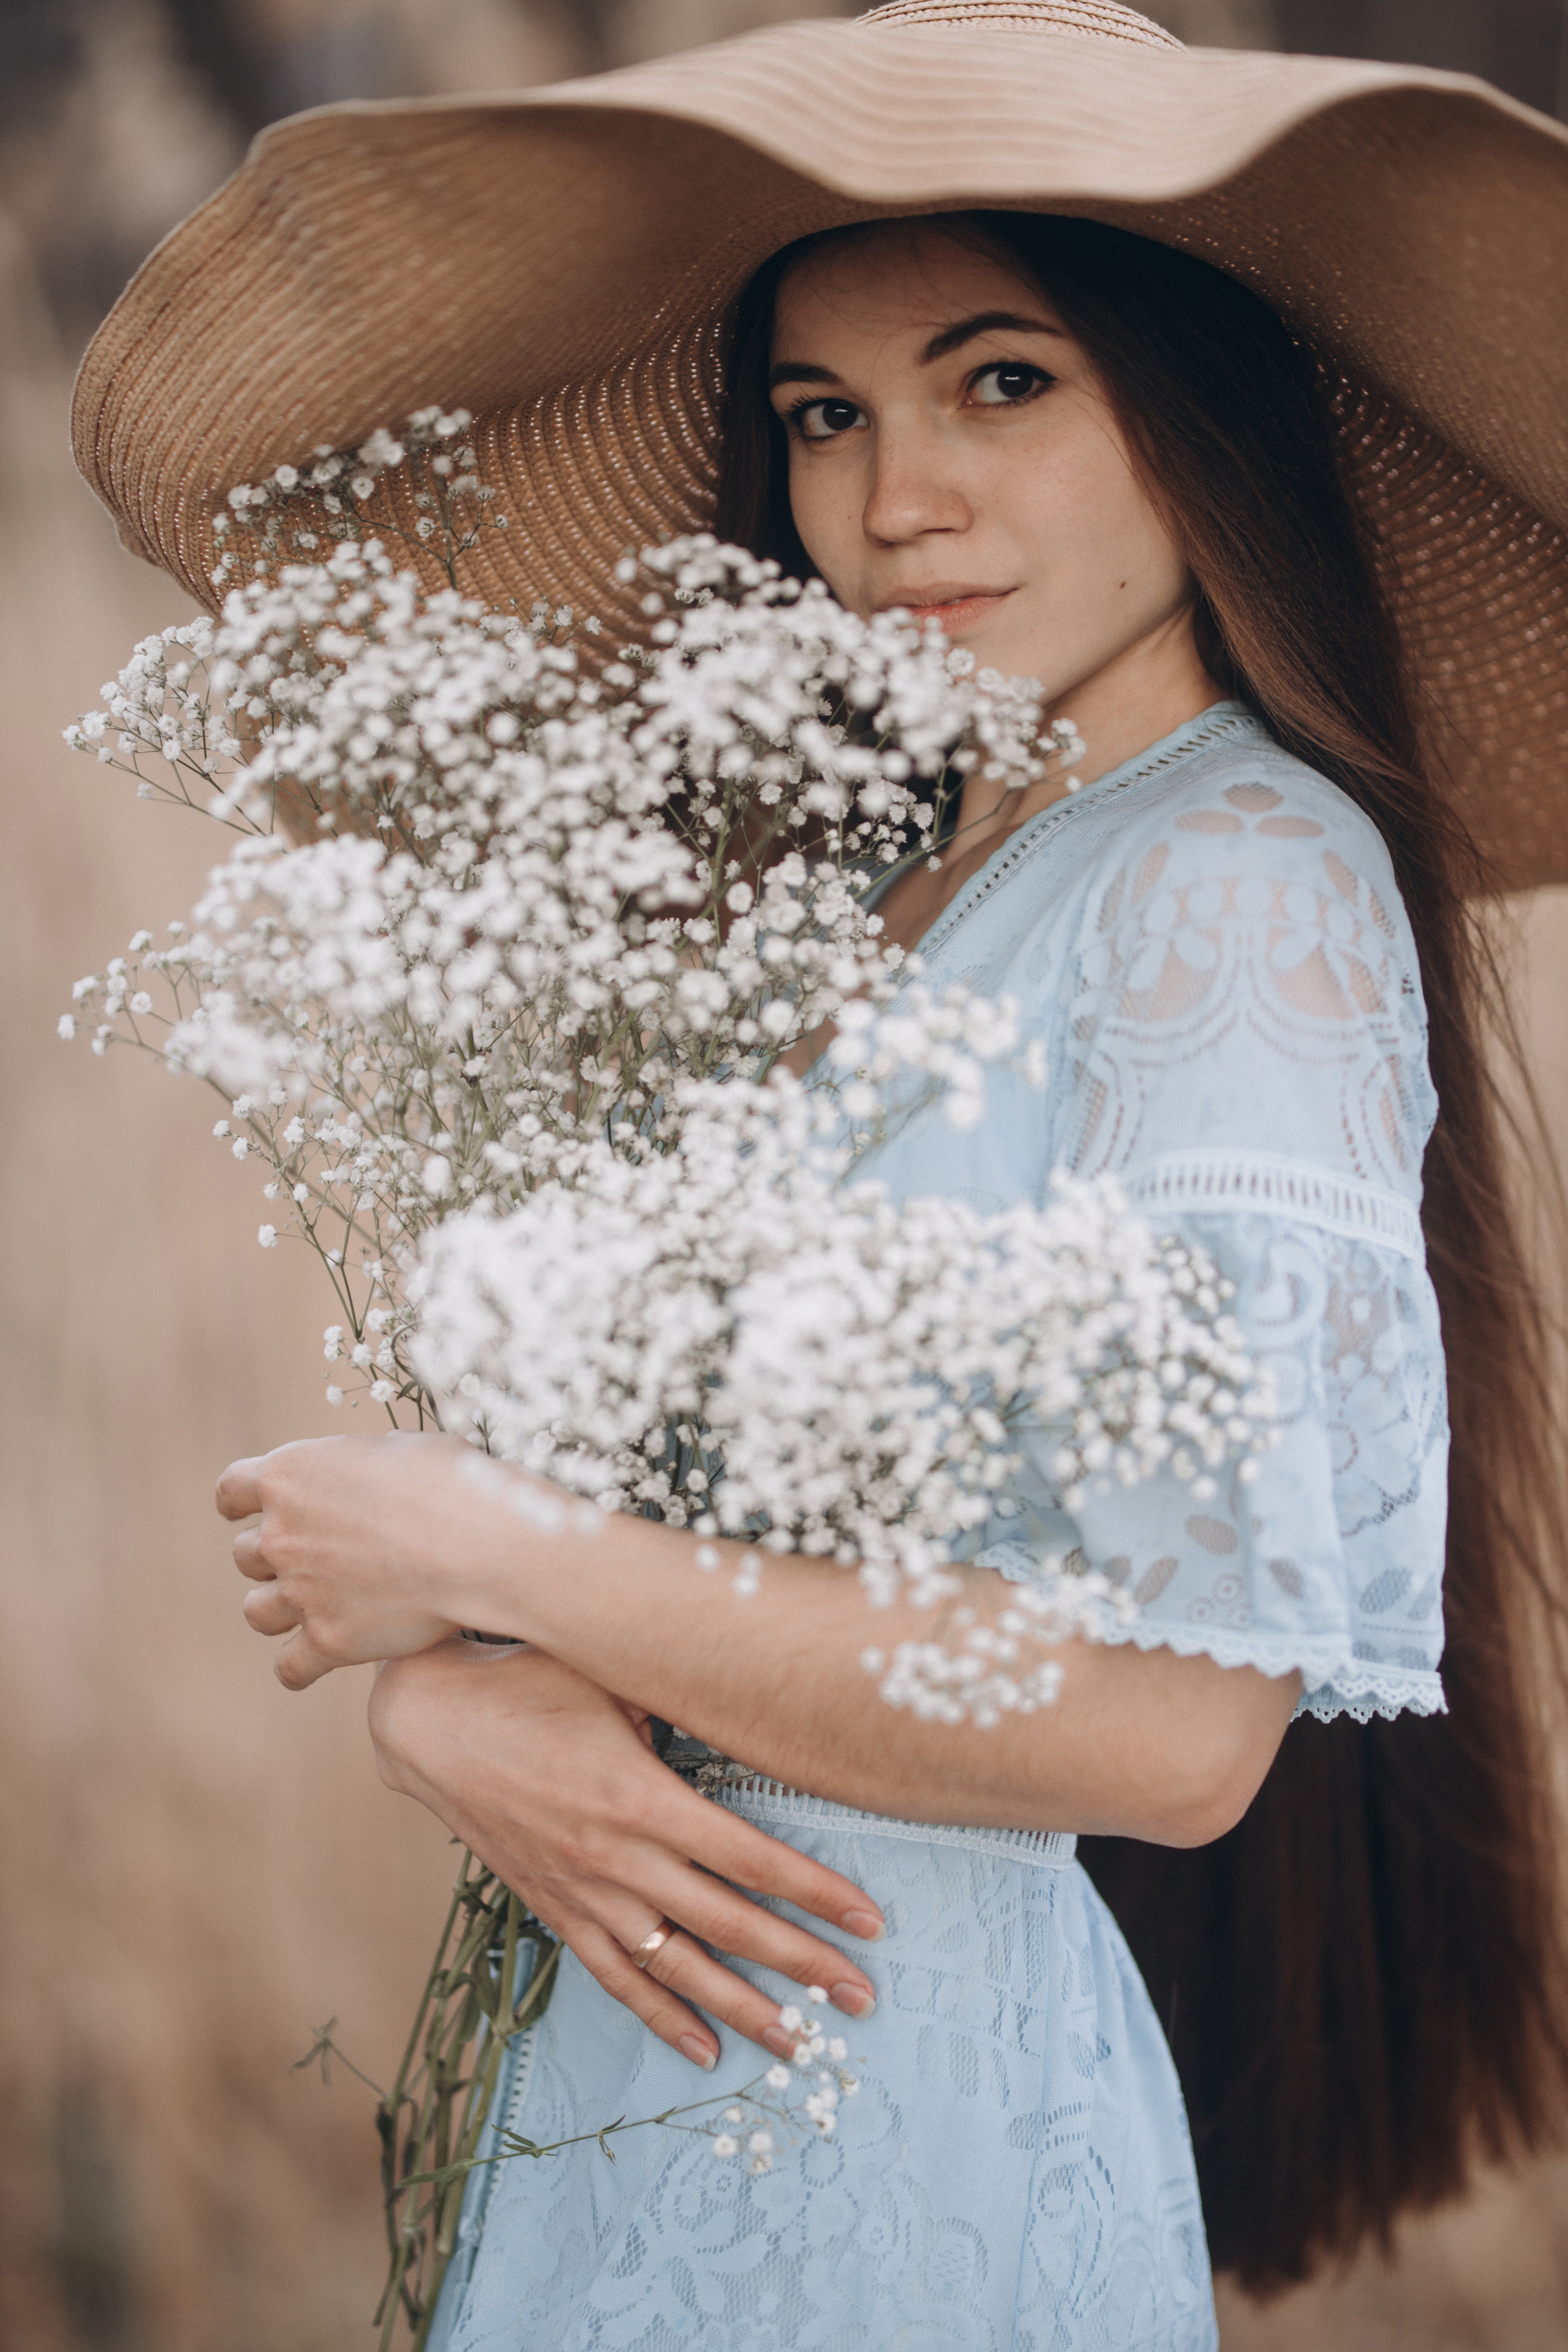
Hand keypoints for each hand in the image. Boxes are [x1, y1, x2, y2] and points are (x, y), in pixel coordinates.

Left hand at [217, 1431, 478, 1687]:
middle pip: (245, 1554)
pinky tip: (312, 1664)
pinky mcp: (327, 1641)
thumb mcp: (400, 1450)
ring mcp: (300, 1591)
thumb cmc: (449, 1482)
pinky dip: (297, 1667)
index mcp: (290, 1474)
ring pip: (256, 1612)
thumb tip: (373, 1470)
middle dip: (274, 1558)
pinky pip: (288, 1668)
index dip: (239, 1503)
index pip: (231, 1490)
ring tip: (308, 1610)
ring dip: (277, 1609)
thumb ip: (367, 1465)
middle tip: (313, 1561)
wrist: (476, 1541)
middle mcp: (281, 1534)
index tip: (248, 1511)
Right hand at [369, 1639, 884, 2069]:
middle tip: (862, 1998)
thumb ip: (682, 1705)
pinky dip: (662, 2017)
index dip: (816, 1894)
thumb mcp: (616, 1677)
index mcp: (643, 1799)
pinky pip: (616, 1978)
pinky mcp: (554, 1909)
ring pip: (679, 1967)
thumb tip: (752, 1703)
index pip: (751, 1860)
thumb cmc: (528, 1680)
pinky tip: (706, 2048)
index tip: (871, 1921)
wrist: (429, 1721)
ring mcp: (584, 1893)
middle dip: (803, 1964)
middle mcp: (619, 1859)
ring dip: (745, 2007)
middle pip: (730, 1925)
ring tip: (801, 2044)